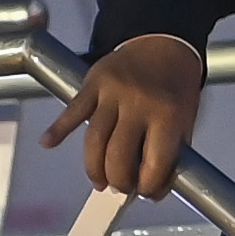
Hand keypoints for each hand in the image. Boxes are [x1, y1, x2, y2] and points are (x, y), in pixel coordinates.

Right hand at [42, 35, 205, 198]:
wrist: (164, 43)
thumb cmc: (175, 87)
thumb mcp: (186, 120)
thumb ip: (172, 153)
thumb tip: (153, 189)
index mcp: (169, 115)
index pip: (154, 165)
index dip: (148, 187)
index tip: (145, 192)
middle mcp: (139, 104)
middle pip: (118, 156)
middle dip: (118, 181)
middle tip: (120, 187)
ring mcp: (113, 93)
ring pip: (94, 141)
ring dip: (94, 168)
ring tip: (100, 181)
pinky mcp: (94, 83)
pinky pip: (73, 110)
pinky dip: (58, 129)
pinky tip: (48, 143)